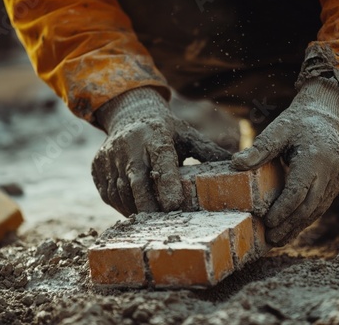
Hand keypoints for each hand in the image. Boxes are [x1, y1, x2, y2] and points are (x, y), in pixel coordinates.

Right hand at [92, 88, 230, 215]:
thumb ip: (209, 152)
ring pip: (121, 192)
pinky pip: (108, 194)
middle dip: (150, 206)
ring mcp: (109, 156)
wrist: (128, 114)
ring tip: (152, 224)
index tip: (175, 205)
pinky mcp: (97, 167)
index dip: (167, 183)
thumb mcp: (188, 135)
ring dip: (136, 210)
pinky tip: (136, 212)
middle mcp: (128, 144)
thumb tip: (241, 166)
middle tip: (166, 224)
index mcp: (155, 134)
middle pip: (137, 181)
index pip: (161, 159)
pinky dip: (122, 207)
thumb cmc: (165, 129)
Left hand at [232, 77, 338, 245]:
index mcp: (316, 157)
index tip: (267, 222)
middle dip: (289, 225)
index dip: (283, 209)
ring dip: (298, 226)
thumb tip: (235, 164)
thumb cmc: (297, 124)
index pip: (298, 191)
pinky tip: (292, 227)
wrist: (327, 117)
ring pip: (317, 209)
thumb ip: (259, 150)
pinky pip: (321, 205)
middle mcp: (331, 170)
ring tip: (278, 239)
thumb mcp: (277, 131)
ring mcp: (338, 178)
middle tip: (270, 238)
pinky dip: (306, 217)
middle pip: (309, 206)